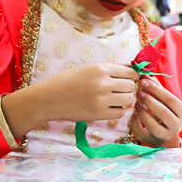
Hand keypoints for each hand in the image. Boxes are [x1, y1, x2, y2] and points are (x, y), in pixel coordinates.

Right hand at [3, 63, 138, 134]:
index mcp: (101, 69)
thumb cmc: (68, 81)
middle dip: (127, 89)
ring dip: (124, 101)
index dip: (132, 77)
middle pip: (131, 86)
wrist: (49, 98)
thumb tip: (133, 68)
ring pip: (128, 100)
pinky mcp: (98, 114)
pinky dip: (117, 111)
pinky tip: (107, 108)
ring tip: (113, 100)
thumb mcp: (89, 68)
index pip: (131, 72)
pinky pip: (120, 113)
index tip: (128, 81)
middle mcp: (103, 83)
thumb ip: (111, 68)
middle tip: (118, 91)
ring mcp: (101, 99)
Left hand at [129, 76, 181, 147]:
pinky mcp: (154, 142)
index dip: (156, 89)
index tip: (143, 81)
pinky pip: (142, 134)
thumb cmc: (164, 112)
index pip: (170, 99)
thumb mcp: (164, 100)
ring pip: (153, 125)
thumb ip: (156, 88)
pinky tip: (134, 115)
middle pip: (163, 112)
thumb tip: (145, 75)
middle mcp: (177, 125)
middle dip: (149, 100)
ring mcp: (166, 135)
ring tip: (136, 102)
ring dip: (142, 112)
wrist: (165, 133)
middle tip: (138, 91)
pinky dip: (136, 124)